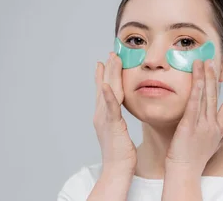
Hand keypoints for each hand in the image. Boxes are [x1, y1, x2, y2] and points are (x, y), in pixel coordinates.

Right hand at [93, 52, 136, 170]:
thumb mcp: (118, 132)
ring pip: (107, 92)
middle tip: (110, 53)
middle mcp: (101, 115)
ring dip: (109, 74)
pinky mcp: (112, 125)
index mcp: (103, 116)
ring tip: (112, 59)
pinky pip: (110, 108)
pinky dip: (108, 95)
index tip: (104, 61)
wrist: (117, 169)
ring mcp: (104, 119)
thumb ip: (117, 121)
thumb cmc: (121, 155)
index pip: (104, 91)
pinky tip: (107, 84)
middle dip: (107, 69)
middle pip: (104, 86)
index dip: (103, 76)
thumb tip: (118, 116)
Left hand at [165, 59, 222, 169]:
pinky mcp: (188, 125)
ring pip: (206, 97)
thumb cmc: (196, 159)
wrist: (185, 172)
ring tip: (204, 63)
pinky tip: (196, 78)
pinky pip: (194, 104)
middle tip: (214, 62)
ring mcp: (202, 124)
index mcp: (219, 129)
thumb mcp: (215, 146)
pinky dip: (196, 90)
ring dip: (205, 78)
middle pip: (216, 97)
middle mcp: (213, 125)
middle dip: (215, 78)